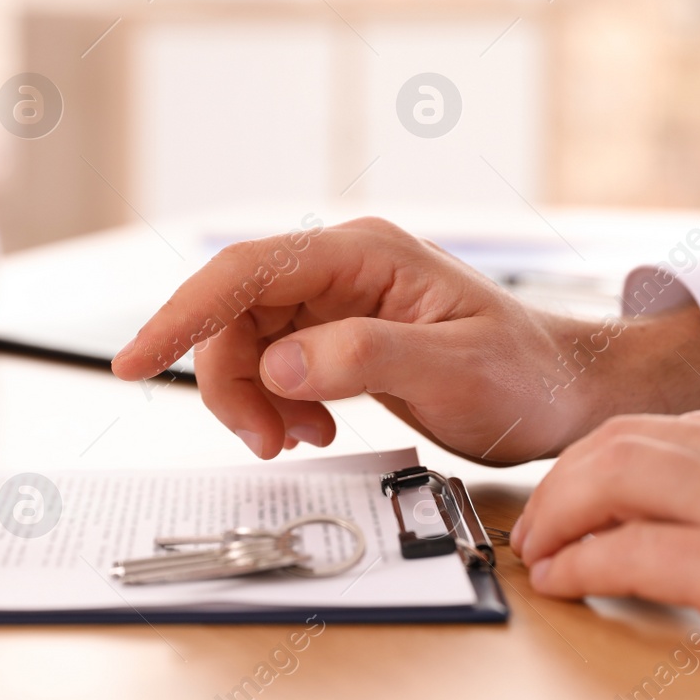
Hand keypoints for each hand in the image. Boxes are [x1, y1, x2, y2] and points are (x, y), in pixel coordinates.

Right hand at [112, 217, 699, 462]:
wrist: (567, 391)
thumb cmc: (526, 374)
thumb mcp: (453, 370)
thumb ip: (363, 360)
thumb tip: (281, 364)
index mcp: (362, 256)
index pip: (245, 272)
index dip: (181, 314)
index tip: (132, 360)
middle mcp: (340, 268)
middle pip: (236, 315)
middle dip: (231, 383)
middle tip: (265, 443)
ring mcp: (338, 301)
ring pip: (249, 344)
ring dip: (255, 400)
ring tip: (299, 441)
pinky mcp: (339, 335)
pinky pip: (276, 366)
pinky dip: (278, 405)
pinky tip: (313, 430)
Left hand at [512, 391, 699, 669]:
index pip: (677, 425)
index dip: (615, 456)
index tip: (590, 485)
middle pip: (624, 439)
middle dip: (566, 479)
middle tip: (541, 519)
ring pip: (612, 477)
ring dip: (558, 514)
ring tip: (537, 549)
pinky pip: (634, 556)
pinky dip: (582, 565)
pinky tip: (563, 582)